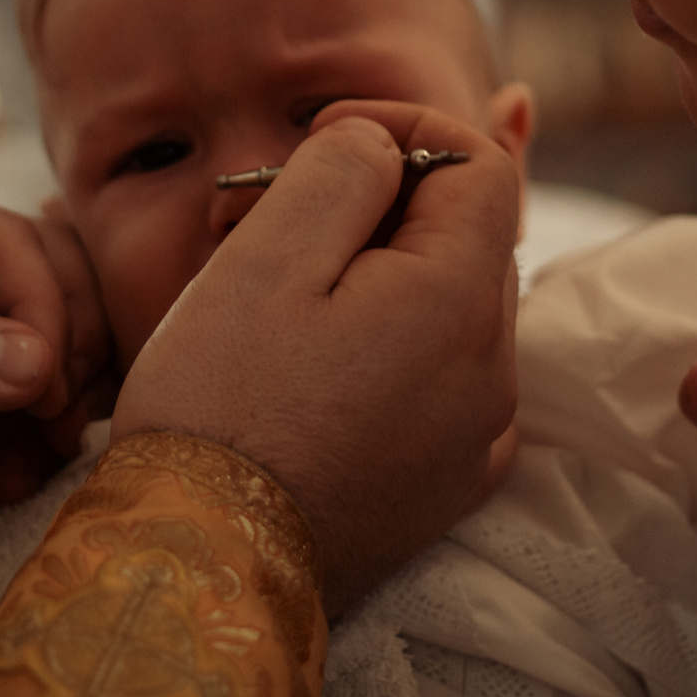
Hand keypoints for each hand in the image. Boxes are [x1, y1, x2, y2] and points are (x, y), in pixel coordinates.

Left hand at [0, 182, 111, 581]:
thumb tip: (38, 361)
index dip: (38, 296)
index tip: (43, 369)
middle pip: (38, 288)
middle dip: (65, 344)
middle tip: (55, 409)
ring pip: (39, 358)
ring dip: (58, 401)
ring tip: (41, 450)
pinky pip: (13, 425)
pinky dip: (31, 450)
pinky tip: (12, 480)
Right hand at [111, 102, 521, 616]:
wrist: (203, 568)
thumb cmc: (219, 407)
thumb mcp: (266, 258)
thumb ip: (342, 171)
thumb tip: (381, 146)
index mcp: (460, 303)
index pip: (483, 165)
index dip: (408, 128)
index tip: (326, 139)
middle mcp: (493, 373)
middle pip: (472, 239)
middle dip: (393, 202)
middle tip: (288, 213)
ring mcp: (477, 439)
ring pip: (456, 312)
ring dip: (391, 276)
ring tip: (290, 291)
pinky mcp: (448, 489)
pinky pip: (445, 384)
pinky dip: (399, 349)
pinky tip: (322, 363)